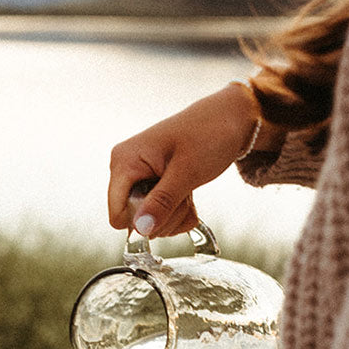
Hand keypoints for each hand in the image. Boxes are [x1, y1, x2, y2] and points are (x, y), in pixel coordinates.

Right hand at [107, 81, 269, 238]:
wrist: (230, 119)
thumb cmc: (209, 134)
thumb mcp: (187, 171)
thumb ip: (162, 202)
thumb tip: (141, 229)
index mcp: (124, 161)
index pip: (117, 215)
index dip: (144, 219)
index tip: (169, 203)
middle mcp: (125, 170)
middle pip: (134, 221)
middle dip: (164, 216)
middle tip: (184, 192)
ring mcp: (138, 178)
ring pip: (149, 221)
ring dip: (174, 215)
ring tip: (188, 189)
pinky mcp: (151, 185)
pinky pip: (158, 215)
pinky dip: (177, 212)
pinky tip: (188, 195)